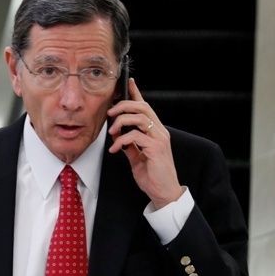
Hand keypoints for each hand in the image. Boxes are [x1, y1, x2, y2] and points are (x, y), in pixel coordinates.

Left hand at [107, 78, 182, 208]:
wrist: (164, 193)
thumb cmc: (153, 176)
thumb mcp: (138, 157)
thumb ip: (131, 145)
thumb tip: (119, 136)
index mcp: (156, 132)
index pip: (146, 107)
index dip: (137, 93)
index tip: (128, 83)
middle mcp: (160, 132)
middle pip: (143, 107)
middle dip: (123, 106)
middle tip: (110, 114)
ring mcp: (159, 140)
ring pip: (140, 118)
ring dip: (121, 122)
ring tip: (112, 133)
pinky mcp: (156, 149)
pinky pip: (136, 136)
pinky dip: (122, 141)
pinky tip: (116, 149)